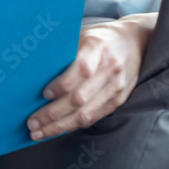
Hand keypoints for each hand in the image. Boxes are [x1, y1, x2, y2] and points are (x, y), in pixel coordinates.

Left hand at [26, 17, 149, 139]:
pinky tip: (58, 130)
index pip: (81, 70)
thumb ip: (66, 53)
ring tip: (39, 132)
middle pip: (80, 98)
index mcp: (98, 48)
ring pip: (86, 114)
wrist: (136, 42)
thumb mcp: (83, 35)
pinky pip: (94, 117)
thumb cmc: (100, 38)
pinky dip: (74, 125)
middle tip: (32, 123)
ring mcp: (117, 87)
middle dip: (53, 114)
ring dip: (60, 126)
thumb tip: (36, 73)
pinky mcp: (119, 100)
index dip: (61, 85)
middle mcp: (109, 69)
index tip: (43, 94)